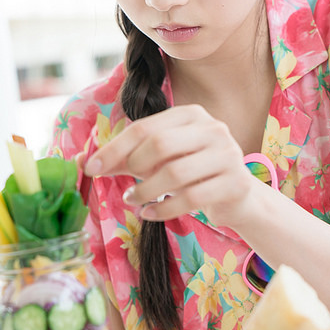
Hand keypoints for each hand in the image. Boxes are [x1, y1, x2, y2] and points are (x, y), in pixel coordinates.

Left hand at [84, 104, 256, 226]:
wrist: (238, 196)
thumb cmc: (194, 173)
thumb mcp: (162, 161)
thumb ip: (131, 158)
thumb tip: (92, 164)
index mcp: (191, 115)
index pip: (144, 127)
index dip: (114, 149)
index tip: (91, 168)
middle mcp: (212, 129)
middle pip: (160, 144)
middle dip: (133, 167)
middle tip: (124, 188)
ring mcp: (227, 154)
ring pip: (175, 172)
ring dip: (146, 191)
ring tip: (133, 200)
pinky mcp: (234, 183)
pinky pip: (191, 198)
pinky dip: (164, 209)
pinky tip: (149, 214)